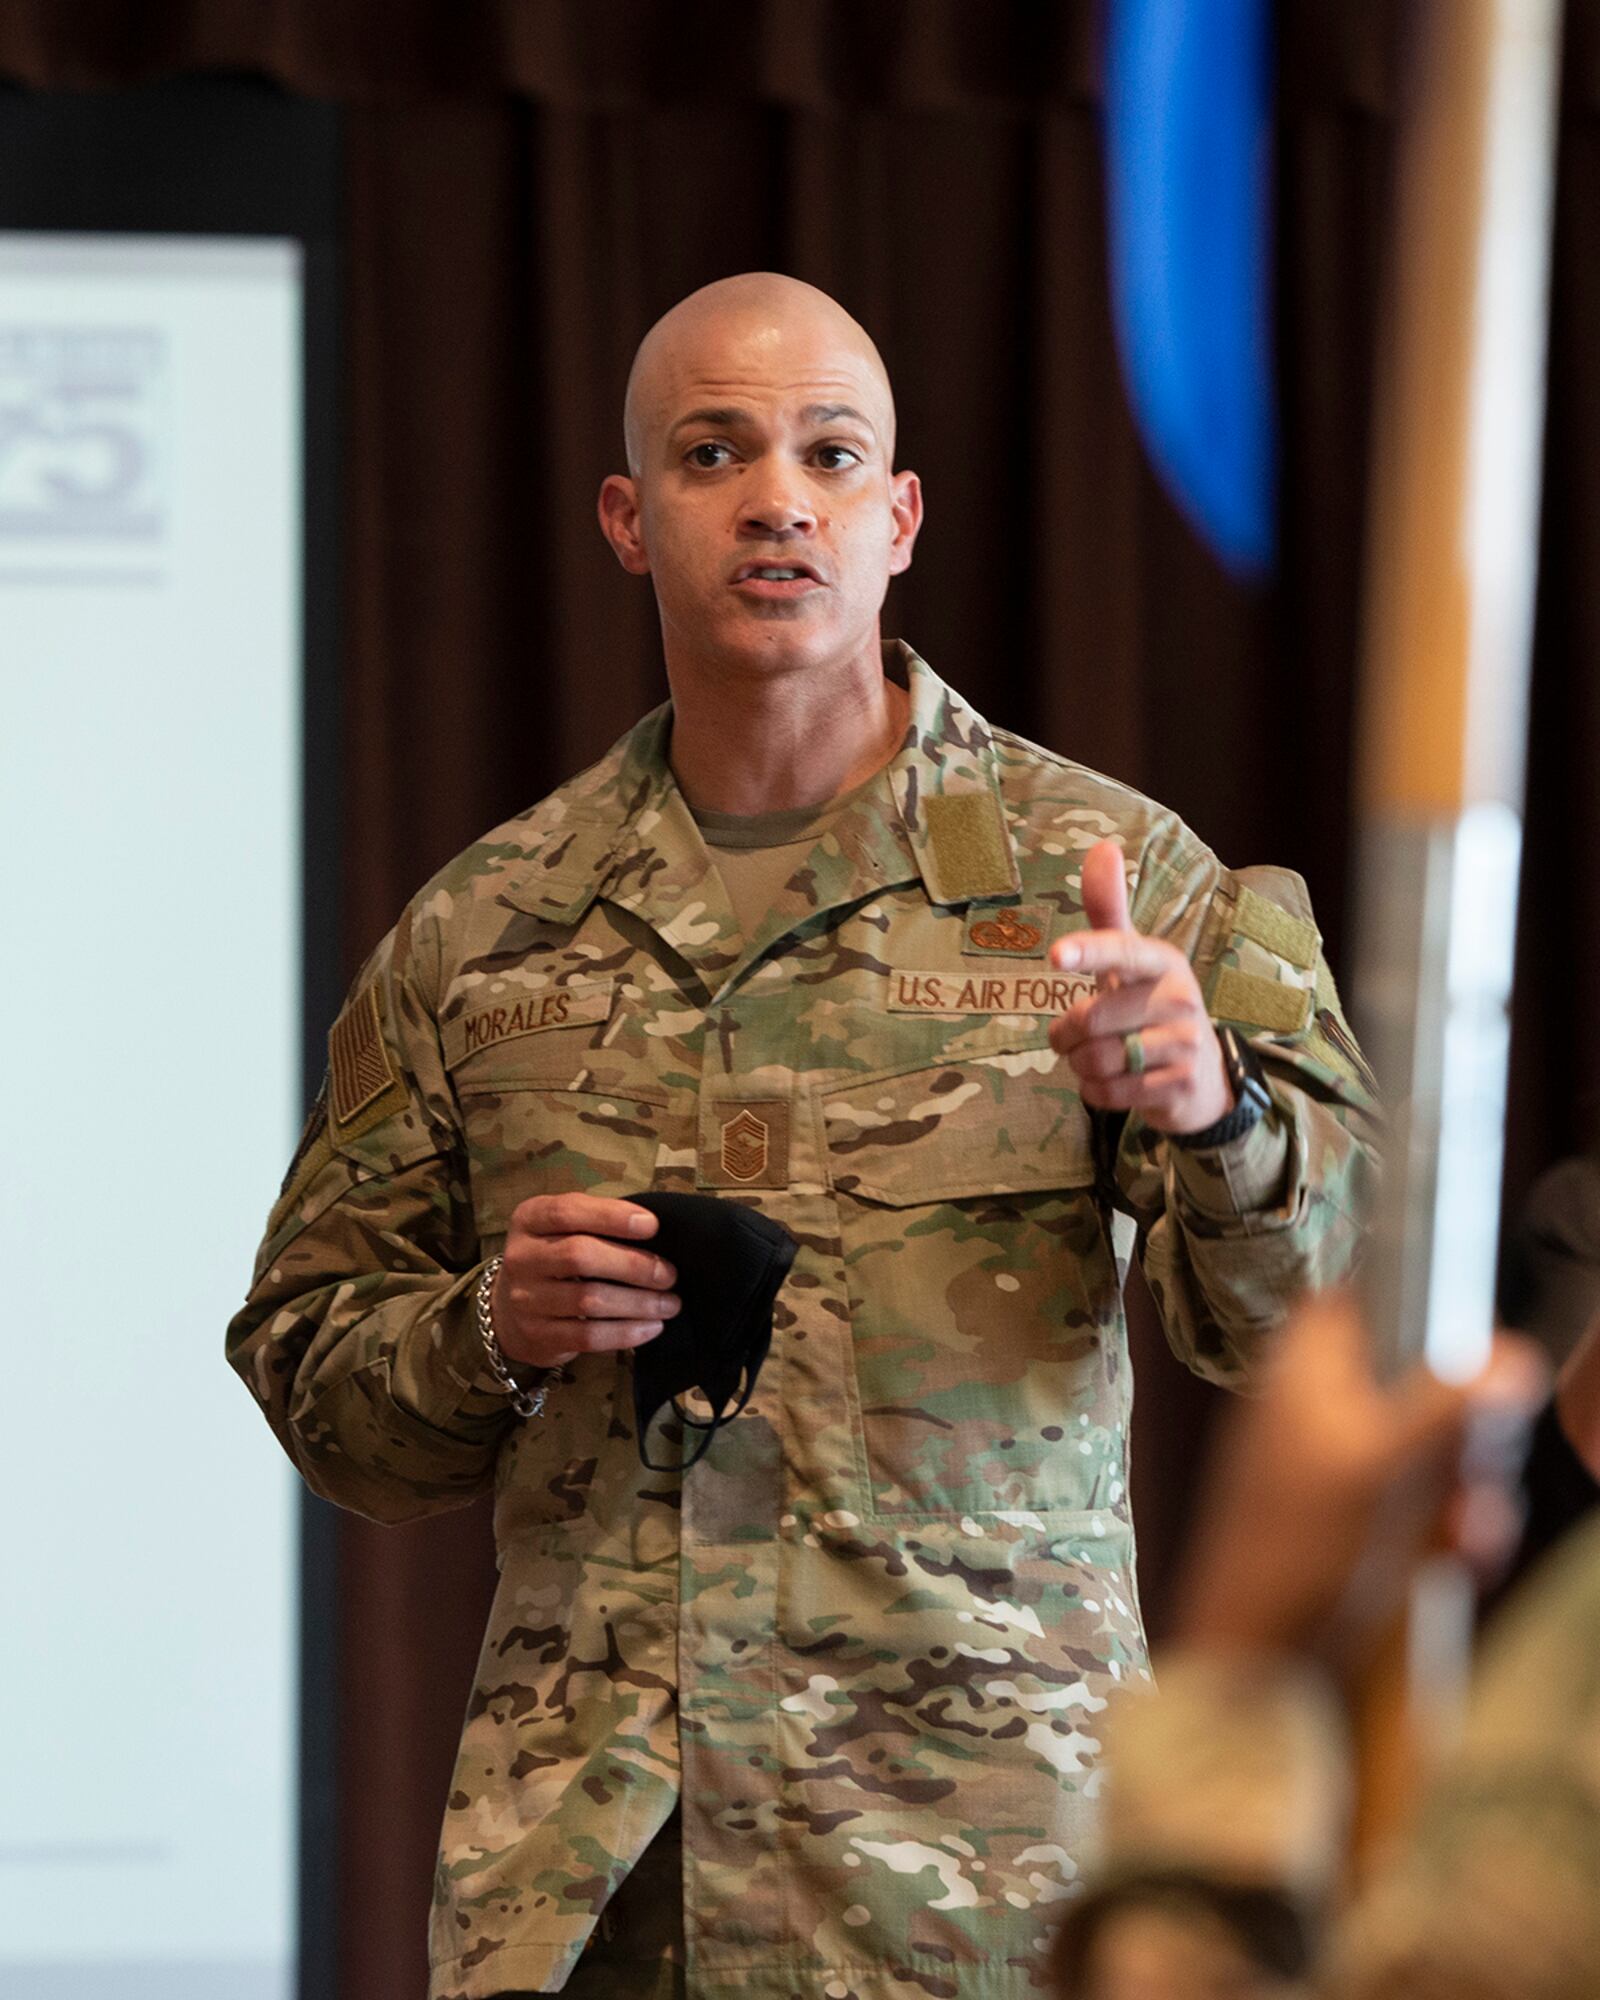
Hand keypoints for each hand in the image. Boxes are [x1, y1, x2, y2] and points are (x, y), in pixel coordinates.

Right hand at [492, 1194, 678, 1369]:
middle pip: (580, 1255)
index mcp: (529, 1220)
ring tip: (669, 1304)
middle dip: (633, 1265)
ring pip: (588, 1300)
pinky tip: (652, 1327)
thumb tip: (653, 1228)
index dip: (612, 1216)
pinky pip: (588, 1337)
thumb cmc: (554, 1257)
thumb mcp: (562, 1228)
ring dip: (638, 1303)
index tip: (652, 1226)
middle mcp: (522, 1258)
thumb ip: (597, 1221)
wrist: (510, 1310)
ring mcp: (526, 1300)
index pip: (568, 1211)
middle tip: (669, 1274)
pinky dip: (626, 1332)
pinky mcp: (538, 1336)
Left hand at [1047, 838, 1231, 1134]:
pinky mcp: (1180, 1086)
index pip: (1121, 951)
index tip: (1056, 956)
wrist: (1203, 1077)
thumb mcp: (1131, 961)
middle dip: (1066, 1036)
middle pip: (1089, 1019)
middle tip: (1074, 1037)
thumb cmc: (1151, 1007)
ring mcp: (1184, 1044)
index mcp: (1162, 961)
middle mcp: (1179, 998)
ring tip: (1099, 1059)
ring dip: (1081, 1066)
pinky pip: (1110, 1093)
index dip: (1087, 953)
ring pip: (1096, 1060)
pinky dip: (1097, 1092)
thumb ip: (1108, 911)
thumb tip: (1102, 845)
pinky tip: (1114, 1083)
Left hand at [1172, 1292, 1546, 1667]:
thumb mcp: (1378, 1467)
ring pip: (1426, 1448)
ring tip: (1470, 1533)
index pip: (1356, 1298)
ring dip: (1464, 1487)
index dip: (1415, 1307)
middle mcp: (1315, 1409)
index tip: (1472, 1341)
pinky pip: (1418, 1507)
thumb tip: (1513, 1350)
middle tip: (1479, 1465)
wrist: (1251, 1665)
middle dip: (1464, 1425)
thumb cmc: (1298, 1553)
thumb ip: (1444, 1405)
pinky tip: (1462, 1562)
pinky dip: (1448, 1529)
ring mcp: (1334, 1470)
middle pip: (1414, 1379)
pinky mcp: (1354, 1527)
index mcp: (1303, 1369)